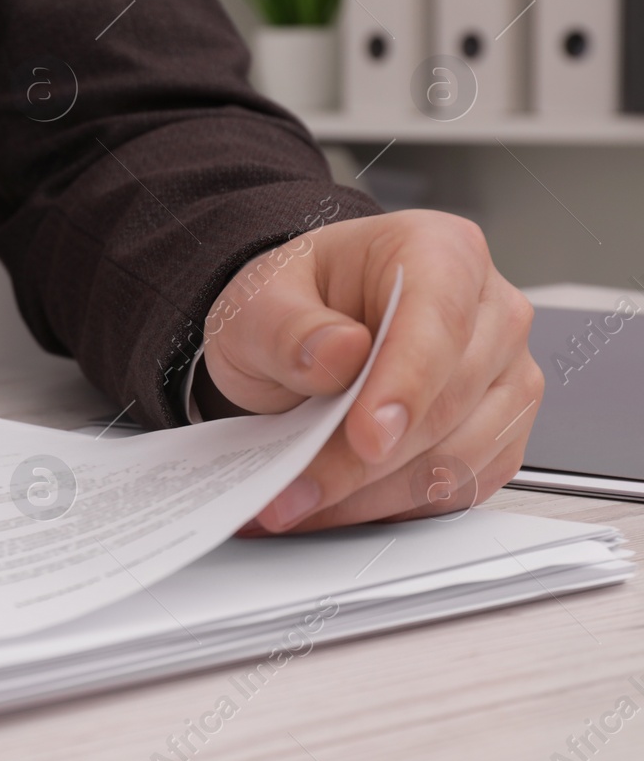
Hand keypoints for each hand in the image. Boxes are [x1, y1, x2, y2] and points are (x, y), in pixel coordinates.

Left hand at [196, 209, 541, 533]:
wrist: (300, 335)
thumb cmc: (295, 304)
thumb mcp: (258, 302)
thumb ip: (288, 327)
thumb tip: (338, 353)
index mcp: (440, 253)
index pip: (439, 324)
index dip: (404, 387)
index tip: (367, 438)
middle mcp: (490, 314)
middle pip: (447, 404)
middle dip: (362, 461)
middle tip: (293, 488)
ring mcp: (504, 377)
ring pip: (457, 459)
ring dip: (372, 494)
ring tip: (298, 501)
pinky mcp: (498, 435)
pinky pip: (458, 489)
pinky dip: (391, 507)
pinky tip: (334, 505)